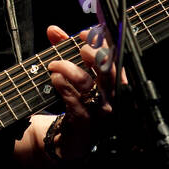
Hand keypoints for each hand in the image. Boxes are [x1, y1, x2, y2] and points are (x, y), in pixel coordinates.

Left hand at [45, 23, 127, 158]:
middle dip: (91, 52)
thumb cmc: (77, 102)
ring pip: (87, 83)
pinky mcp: (85, 122)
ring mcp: (100, 111)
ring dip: (67, 67)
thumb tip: (53, 29)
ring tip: (54, 64)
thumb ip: (64, 49)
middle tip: (76, 46)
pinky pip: (74, 99)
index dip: (101, 42)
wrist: (73, 139)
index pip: (115, 57)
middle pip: (107, 68)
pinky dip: (62, 85)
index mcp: (115, 82)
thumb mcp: (74, 73)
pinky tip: (55, 78)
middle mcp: (112, 97)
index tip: (84, 33)